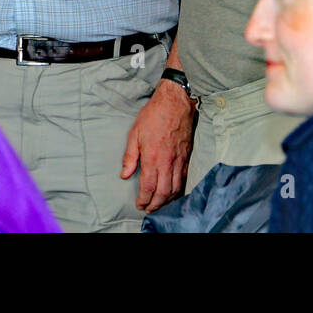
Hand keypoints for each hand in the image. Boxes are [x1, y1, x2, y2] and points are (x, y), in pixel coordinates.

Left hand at [120, 80, 195, 212]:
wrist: (175, 103)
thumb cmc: (153, 115)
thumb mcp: (134, 133)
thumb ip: (129, 157)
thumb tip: (125, 175)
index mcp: (152, 157)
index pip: (149, 187)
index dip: (143, 200)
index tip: (139, 204)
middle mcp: (167, 162)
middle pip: (163, 193)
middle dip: (156, 205)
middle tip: (149, 209)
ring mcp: (179, 160)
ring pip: (176, 188)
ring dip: (167, 200)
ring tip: (160, 204)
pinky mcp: (187, 156)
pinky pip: (184, 178)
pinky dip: (178, 188)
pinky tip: (173, 191)